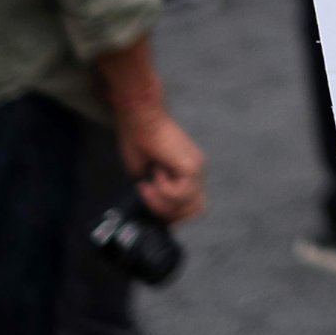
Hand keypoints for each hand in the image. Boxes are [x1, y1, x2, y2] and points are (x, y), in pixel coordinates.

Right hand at [118, 109, 207, 223]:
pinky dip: (165, 190)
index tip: (149, 208)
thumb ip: (153, 195)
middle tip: (148, 197)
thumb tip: (151, 216)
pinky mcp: (192, 165)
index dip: (170, 215)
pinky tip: (155, 173)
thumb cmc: (137, 142)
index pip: (190, 208)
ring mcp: (198, 168)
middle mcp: (198, 172)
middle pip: (195, 211)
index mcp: (188, 175)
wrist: (140, 118)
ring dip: (164, 203)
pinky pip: (183, 193)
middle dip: (169, 213)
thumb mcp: (143, 176)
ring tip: (148, 186)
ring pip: (191, 207)